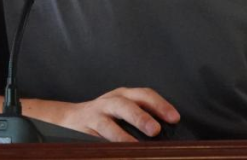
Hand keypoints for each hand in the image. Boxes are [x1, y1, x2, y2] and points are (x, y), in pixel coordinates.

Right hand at [56, 87, 179, 141]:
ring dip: (121, 136)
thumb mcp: (124, 109)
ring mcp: (95, 116)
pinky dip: (104, 146)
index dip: (160, 105)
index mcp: (124, 95)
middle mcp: (110, 102)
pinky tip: (115, 152)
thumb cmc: (107, 115)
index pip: (144, 95)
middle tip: (155, 130)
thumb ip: (142, 115)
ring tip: (134, 146)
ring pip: (107, 124)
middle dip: (141, 117)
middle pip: (125, 105)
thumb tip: (166, 134)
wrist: (71, 118)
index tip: (175, 118)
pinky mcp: (83, 131)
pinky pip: (94, 140)